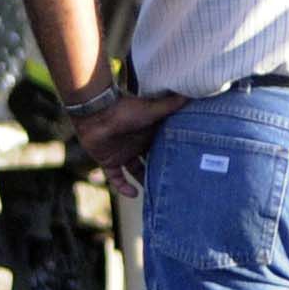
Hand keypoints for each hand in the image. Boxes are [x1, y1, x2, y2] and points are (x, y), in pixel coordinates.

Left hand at [67, 89, 186, 189]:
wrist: (95, 113)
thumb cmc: (125, 109)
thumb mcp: (153, 109)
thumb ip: (172, 104)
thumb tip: (193, 93)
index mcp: (150, 134)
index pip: (166, 149)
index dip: (176, 158)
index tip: (189, 169)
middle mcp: (138, 145)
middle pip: (153, 162)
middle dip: (162, 173)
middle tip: (177, 187)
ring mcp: (123, 153)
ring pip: (137, 172)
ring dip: (145, 182)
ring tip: (157, 195)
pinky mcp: (109, 161)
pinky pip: (117, 178)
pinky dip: (123, 187)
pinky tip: (134, 194)